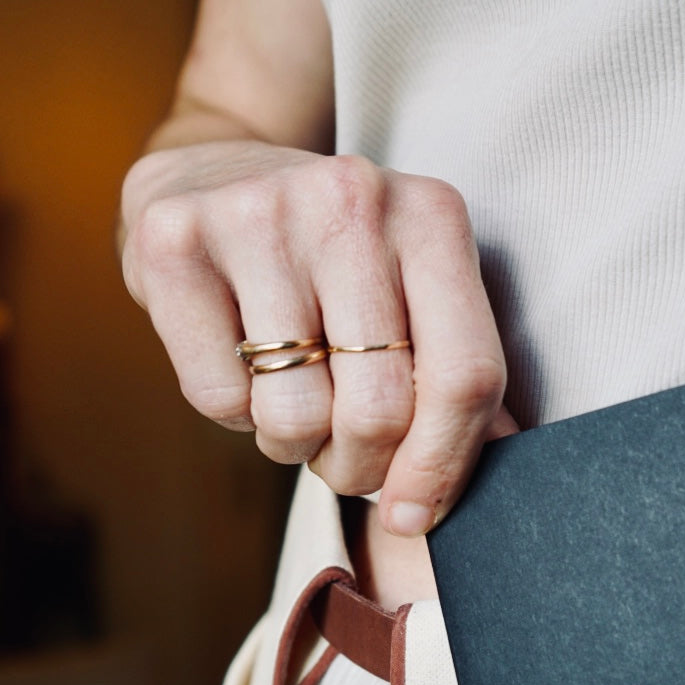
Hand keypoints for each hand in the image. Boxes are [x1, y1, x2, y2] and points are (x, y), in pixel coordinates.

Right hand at [120, 139, 515, 536]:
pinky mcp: (175, 240)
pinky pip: (218, 399)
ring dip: (295, 444)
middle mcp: (353, 202)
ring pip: (296, 417)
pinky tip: (241, 365)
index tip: (415, 511)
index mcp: (433, 217)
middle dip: (361, 467)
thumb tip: (510, 468)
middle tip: (346, 456)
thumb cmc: (335, 259)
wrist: (211, 173)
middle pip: (380, 412)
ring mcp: (259, 214)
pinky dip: (234, 413)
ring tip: (294, 403)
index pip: (465, 376)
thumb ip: (461, 374)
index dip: (443, 465)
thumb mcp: (415, 289)